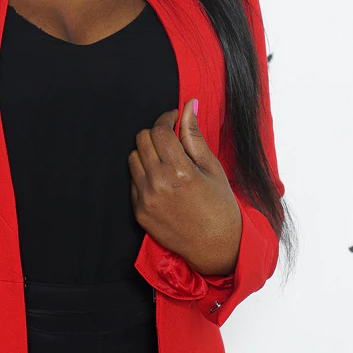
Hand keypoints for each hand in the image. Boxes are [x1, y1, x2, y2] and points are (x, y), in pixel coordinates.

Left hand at [127, 100, 241, 276]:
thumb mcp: (212, 168)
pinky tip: (162, 180)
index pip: (159, 130)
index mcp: (180, 171)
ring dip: (147, 153)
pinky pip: (132, 180)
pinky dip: (144, 174)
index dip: (166, 118)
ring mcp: (146, 199)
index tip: (173, 118)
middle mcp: (158, 183)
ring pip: (133, 157)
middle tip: (170, 139)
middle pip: (142, 139)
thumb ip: (194, 136)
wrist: (216, 247)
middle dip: (155, 133)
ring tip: (166, 161)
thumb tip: (188, 105)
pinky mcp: (139, 211)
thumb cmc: (220, 206)